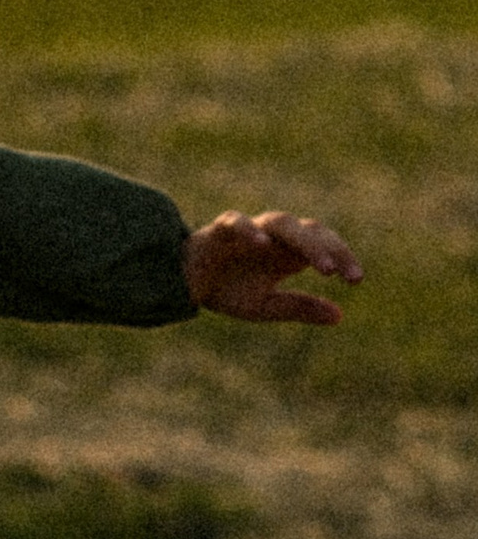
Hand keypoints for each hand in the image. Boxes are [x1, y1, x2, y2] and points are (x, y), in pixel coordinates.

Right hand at [184, 211, 362, 324]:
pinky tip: (264, 245)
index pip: (324, 244)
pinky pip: (236, 223)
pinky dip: (250, 231)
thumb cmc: (226, 290)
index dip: (342, 256)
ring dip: (305, 242)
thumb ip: (299, 307)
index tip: (356, 280)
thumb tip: (340, 315)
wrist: (182, 284)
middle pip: (309, 230)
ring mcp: (248, 232)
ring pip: (281, 223)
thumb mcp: (265, 306)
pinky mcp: (219, 231)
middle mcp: (273, 237)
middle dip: (329, 249)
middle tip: (340, 274)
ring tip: (323, 268)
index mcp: (288, 252)